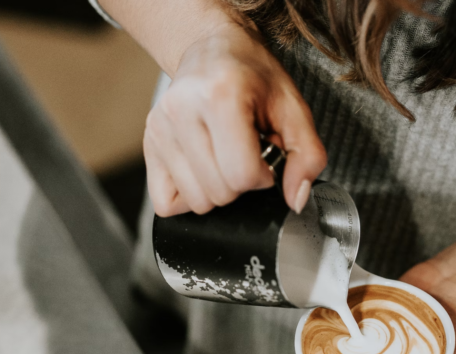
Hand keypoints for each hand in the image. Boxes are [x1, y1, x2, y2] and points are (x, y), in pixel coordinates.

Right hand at [144, 22, 326, 216]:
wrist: (214, 49)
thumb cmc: (254, 76)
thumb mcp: (293, 108)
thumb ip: (307, 155)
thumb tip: (296, 198)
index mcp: (221, 96)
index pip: (242, 175)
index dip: (263, 176)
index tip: (265, 157)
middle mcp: (182, 110)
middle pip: (219, 193)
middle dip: (241, 183)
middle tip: (245, 153)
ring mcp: (159, 128)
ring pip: (195, 202)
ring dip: (217, 189)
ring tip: (225, 156)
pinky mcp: (148, 142)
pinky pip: (166, 203)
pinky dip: (189, 196)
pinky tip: (203, 170)